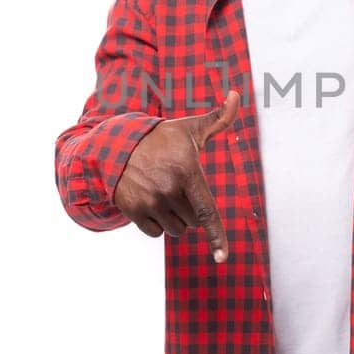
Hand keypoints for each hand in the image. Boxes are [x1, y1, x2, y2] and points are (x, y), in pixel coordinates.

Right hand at [113, 90, 238, 261]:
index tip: (222, 258)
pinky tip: (150, 202)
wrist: (117, 145)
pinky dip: (156, 224)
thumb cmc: (162, 139)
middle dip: (190, 209)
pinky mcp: (133, 210)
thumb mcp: (189, 129)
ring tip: (163, 194)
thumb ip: (218, 118)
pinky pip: (155, 233)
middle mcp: (168, 189)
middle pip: (193, 222)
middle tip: (178, 187)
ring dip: (174, 218)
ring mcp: (149, 201)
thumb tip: (236, 95)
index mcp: (187, 172)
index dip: (217, 237)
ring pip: (176, 230)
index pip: (207, 212)